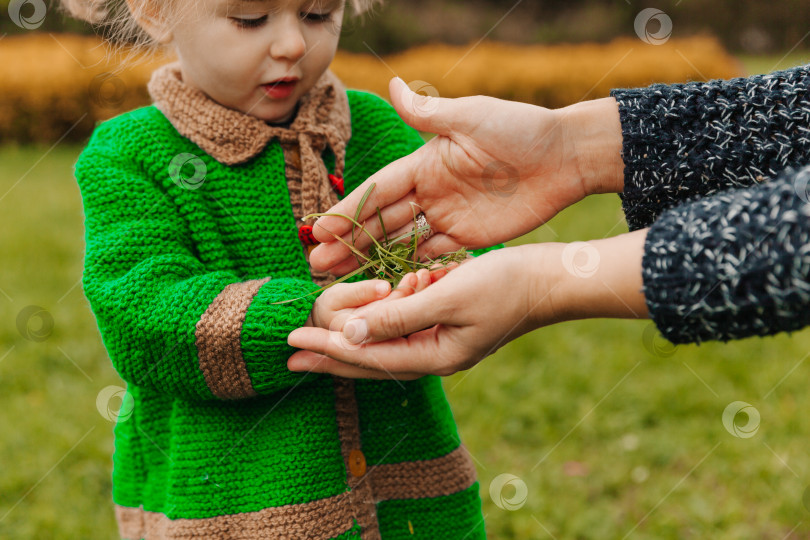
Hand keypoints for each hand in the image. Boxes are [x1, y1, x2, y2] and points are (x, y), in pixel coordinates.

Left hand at [289, 230, 648, 378]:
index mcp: (434, 356)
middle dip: (329, 354)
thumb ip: (397, 317)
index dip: (327, 347)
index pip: (367, 355)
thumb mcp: (446, 297)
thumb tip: (350, 335)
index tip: (291, 338)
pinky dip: (382, 319)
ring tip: (318, 334)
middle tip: (290, 352)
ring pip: (385, 344)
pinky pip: (404, 328)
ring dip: (353, 338)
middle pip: (371, 360)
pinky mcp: (449, 325)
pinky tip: (366, 309)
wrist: (552, 280)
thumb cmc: (505, 285)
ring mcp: (443, 343)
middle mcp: (435, 356)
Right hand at [309, 77, 623, 274]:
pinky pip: (431, 256)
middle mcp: (430, 190)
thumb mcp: (473, 117)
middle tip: (317, 263)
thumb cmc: (520, 129)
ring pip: (399, 242)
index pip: (377, 190)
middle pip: (381, 221)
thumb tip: (392, 84)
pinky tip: (384, 286)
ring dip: (370, 259)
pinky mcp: (467, 236)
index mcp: (424, 163)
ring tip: (339, 278)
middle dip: (349, 241)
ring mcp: (447, 215)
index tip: (319, 229)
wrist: (566, 158)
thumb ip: (429, 113)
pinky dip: (408, 270)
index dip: (348, 209)